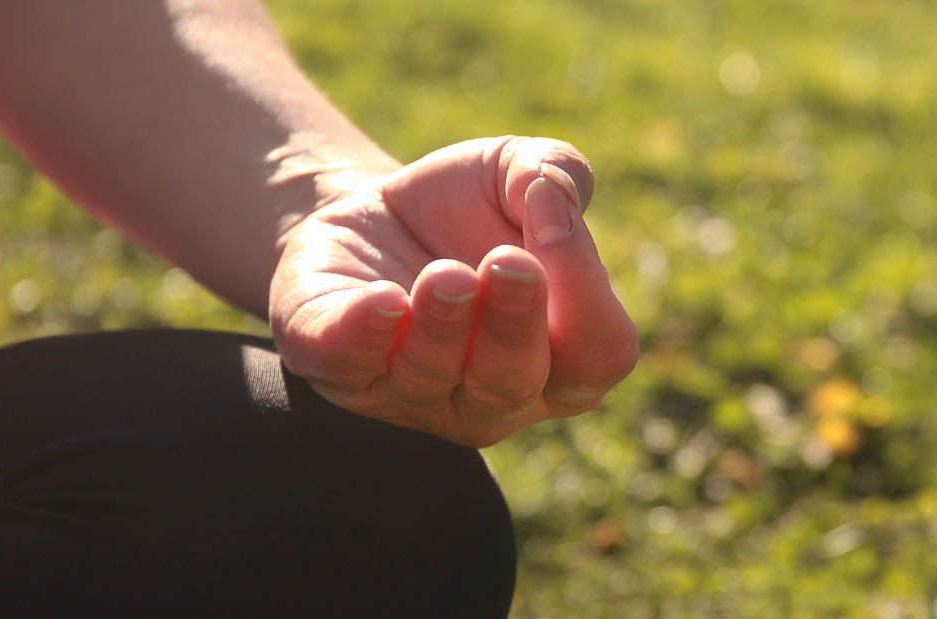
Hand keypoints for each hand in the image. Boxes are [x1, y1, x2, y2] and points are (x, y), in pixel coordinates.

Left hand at [269, 136, 638, 446]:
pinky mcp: (337, 368)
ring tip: (444, 272)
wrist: (370, 212)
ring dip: (443, 326)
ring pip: (434, 380)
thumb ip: (558, 174)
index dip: (589, 298)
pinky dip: (366, 336)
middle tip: (507, 262)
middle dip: (513, 324)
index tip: (556, 224)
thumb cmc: (466, 208)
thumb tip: (553, 199)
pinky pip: (352, 366)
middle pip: (515, 382)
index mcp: (562, 358)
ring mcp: (412, 395)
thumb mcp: (519, 170)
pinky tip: (383, 301)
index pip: (599, 356)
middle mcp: (494, 396)